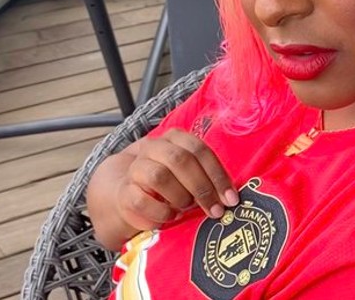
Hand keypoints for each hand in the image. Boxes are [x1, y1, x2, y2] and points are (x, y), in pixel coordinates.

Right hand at [115, 128, 238, 231]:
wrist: (130, 195)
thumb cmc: (170, 185)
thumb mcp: (190, 176)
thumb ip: (207, 178)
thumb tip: (230, 198)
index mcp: (174, 138)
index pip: (200, 150)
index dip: (217, 175)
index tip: (230, 199)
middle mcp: (153, 147)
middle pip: (180, 160)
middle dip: (202, 187)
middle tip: (215, 210)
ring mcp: (135, 168)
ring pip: (159, 176)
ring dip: (180, 197)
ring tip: (186, 209)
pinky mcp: (124, 191)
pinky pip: (142, 201)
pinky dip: (161, 213)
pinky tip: (169, 216)